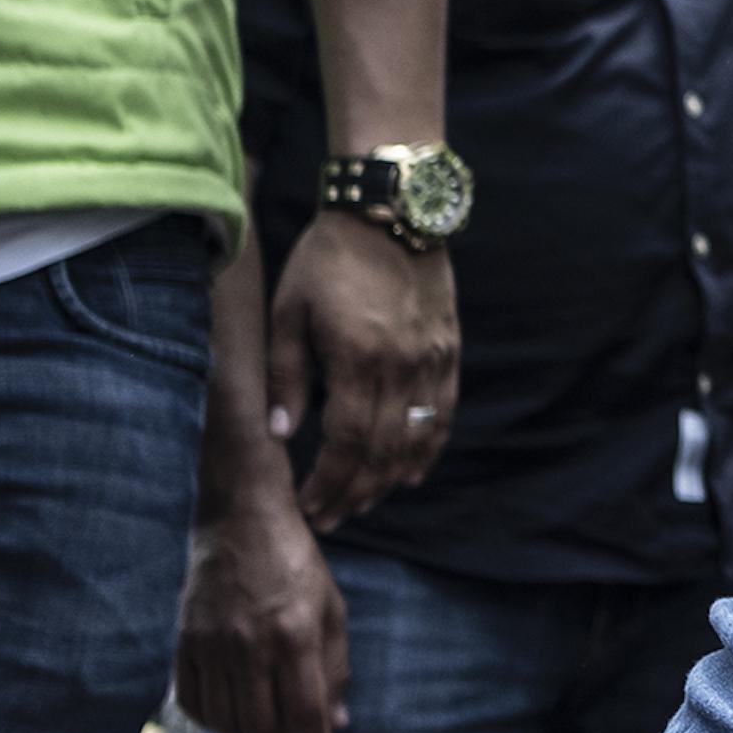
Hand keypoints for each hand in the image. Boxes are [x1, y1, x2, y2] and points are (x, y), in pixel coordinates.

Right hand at [177, 486, 349, 732]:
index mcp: (295, 634)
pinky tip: (232, 716)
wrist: (240, 522)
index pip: (304, 712)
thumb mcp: (332, 610)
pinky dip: (213, 722)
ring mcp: (212, 644)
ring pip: (226, 723)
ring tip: (268, 730)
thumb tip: (337, 722)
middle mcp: (249, 644)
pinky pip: (192, 703)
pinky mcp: (185, 642)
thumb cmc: (296, 565)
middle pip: (262, 727)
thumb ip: (335, 668)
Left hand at [269, 212, 458, 531]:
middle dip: (355, 492)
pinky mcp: (449, 352)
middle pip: (382, 451)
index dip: (328, 483)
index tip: (309, 507)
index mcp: (358, 359)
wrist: (391, 214)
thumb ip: (287, 375)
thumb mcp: (289, 313)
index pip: (346, 442)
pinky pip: (443, 413)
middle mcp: (402, 368)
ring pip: (417, 439)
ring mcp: (432, 362)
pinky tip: (410, 472)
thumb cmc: (328, 260)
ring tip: (365, 502)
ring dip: (389, 479)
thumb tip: (283, 433)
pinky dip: (428, 449)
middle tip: (332, 518)